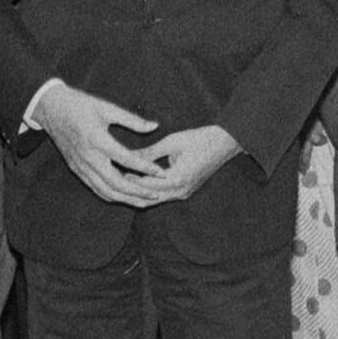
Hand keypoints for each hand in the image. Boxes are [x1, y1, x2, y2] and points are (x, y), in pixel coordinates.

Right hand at [35, 82, 171, 206]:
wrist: (50, 108)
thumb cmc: (80, 105)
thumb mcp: (107, 108)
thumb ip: (132, 120)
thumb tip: (155, 126)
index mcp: (98, 140)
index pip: (127, 159)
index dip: (146, 168)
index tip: (162, 173)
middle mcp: (89, 157)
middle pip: (116, 183)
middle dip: (137, 192)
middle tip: (156, 195)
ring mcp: (80, 166)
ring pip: (105, 190)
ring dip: (125, 199)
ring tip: (143, 202)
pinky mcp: (76, 169)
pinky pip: (94, 188)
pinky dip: (110, 195)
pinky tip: (123, 197)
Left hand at [123, 123, 242, 203]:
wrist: (226, 142)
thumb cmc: (200, 138)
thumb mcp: (171, 142)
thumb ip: (149, 152)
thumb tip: (126, 156)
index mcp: (177, 179)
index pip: (145, 184)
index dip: (127, 178)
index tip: (112, 171)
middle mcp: (180, 191)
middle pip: (147, 197)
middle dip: (130, 190)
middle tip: (112, 180)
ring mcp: (184, 194)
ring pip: (155, 200)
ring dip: (139, 193)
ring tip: (121, 184)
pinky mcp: (186, 191)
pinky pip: (163, 196)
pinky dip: (149, 192)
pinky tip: (137, 185)